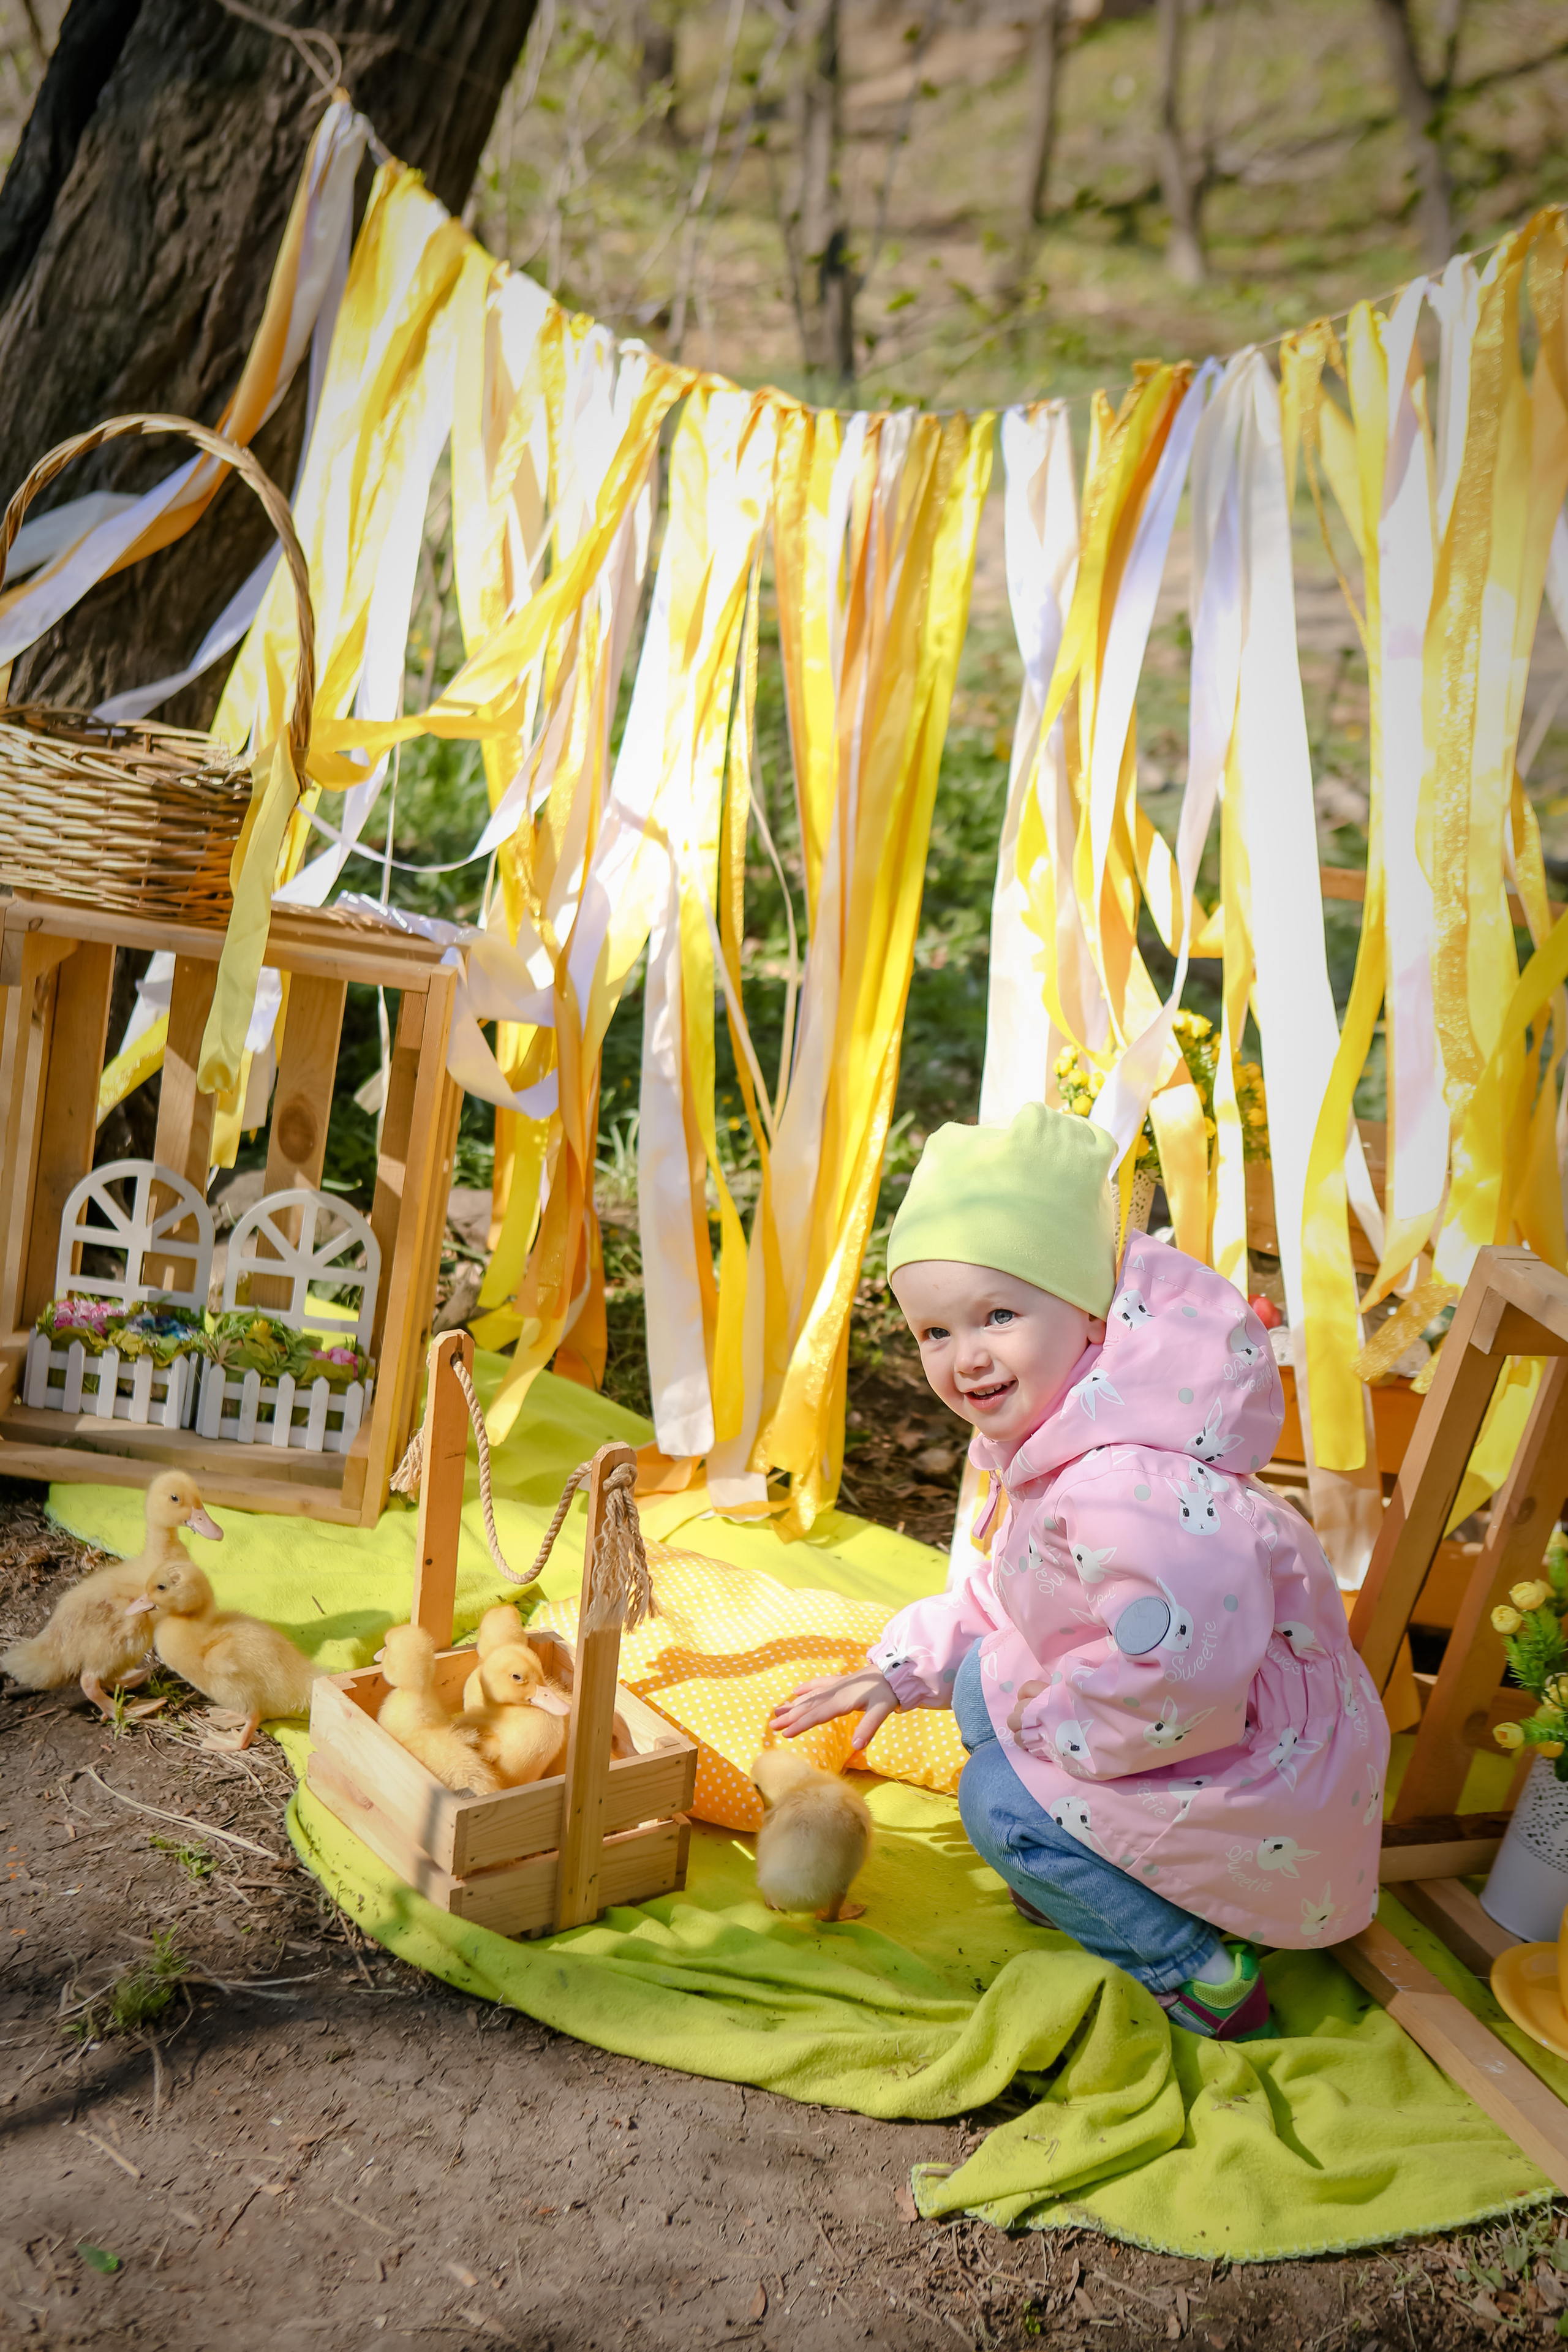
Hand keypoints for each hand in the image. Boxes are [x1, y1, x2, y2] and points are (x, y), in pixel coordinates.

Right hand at [769, 1668, 896, 1753]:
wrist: (894, 1670)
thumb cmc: (888, 1692)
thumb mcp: (882, 1710)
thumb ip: (868, 1728)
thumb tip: (857, 1746)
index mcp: (842, 1701)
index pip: (817, 1715)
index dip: (800, 1725)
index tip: (785, 1734)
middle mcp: (834, 1692)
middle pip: (807, 1706)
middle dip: (789, 1716)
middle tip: (772, 1725)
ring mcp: (835, 1685)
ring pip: (809, 1696)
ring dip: (793, 1704)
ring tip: (777, 1711)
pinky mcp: (840, 1681)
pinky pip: (818, 1684)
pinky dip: (806, 1688)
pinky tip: (795, 1691)